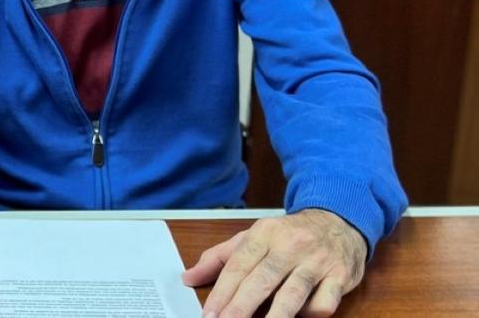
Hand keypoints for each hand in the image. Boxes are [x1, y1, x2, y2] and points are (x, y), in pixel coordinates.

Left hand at [181, 209, 366, 317]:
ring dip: (275, 316)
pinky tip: (298, 317)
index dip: (222, 292)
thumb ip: (219, 257)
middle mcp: (290, 245)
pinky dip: (311, 313)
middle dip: (241, 307)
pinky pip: (324, 302)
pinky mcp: (340, 276)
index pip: (238, 265)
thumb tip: (188, 278)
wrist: (338, 220)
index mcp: (264, 233)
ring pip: (293, 293)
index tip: (209, 313)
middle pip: (262, 280)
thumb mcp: (252, 237)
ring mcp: (317, 261)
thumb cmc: (288, 234)